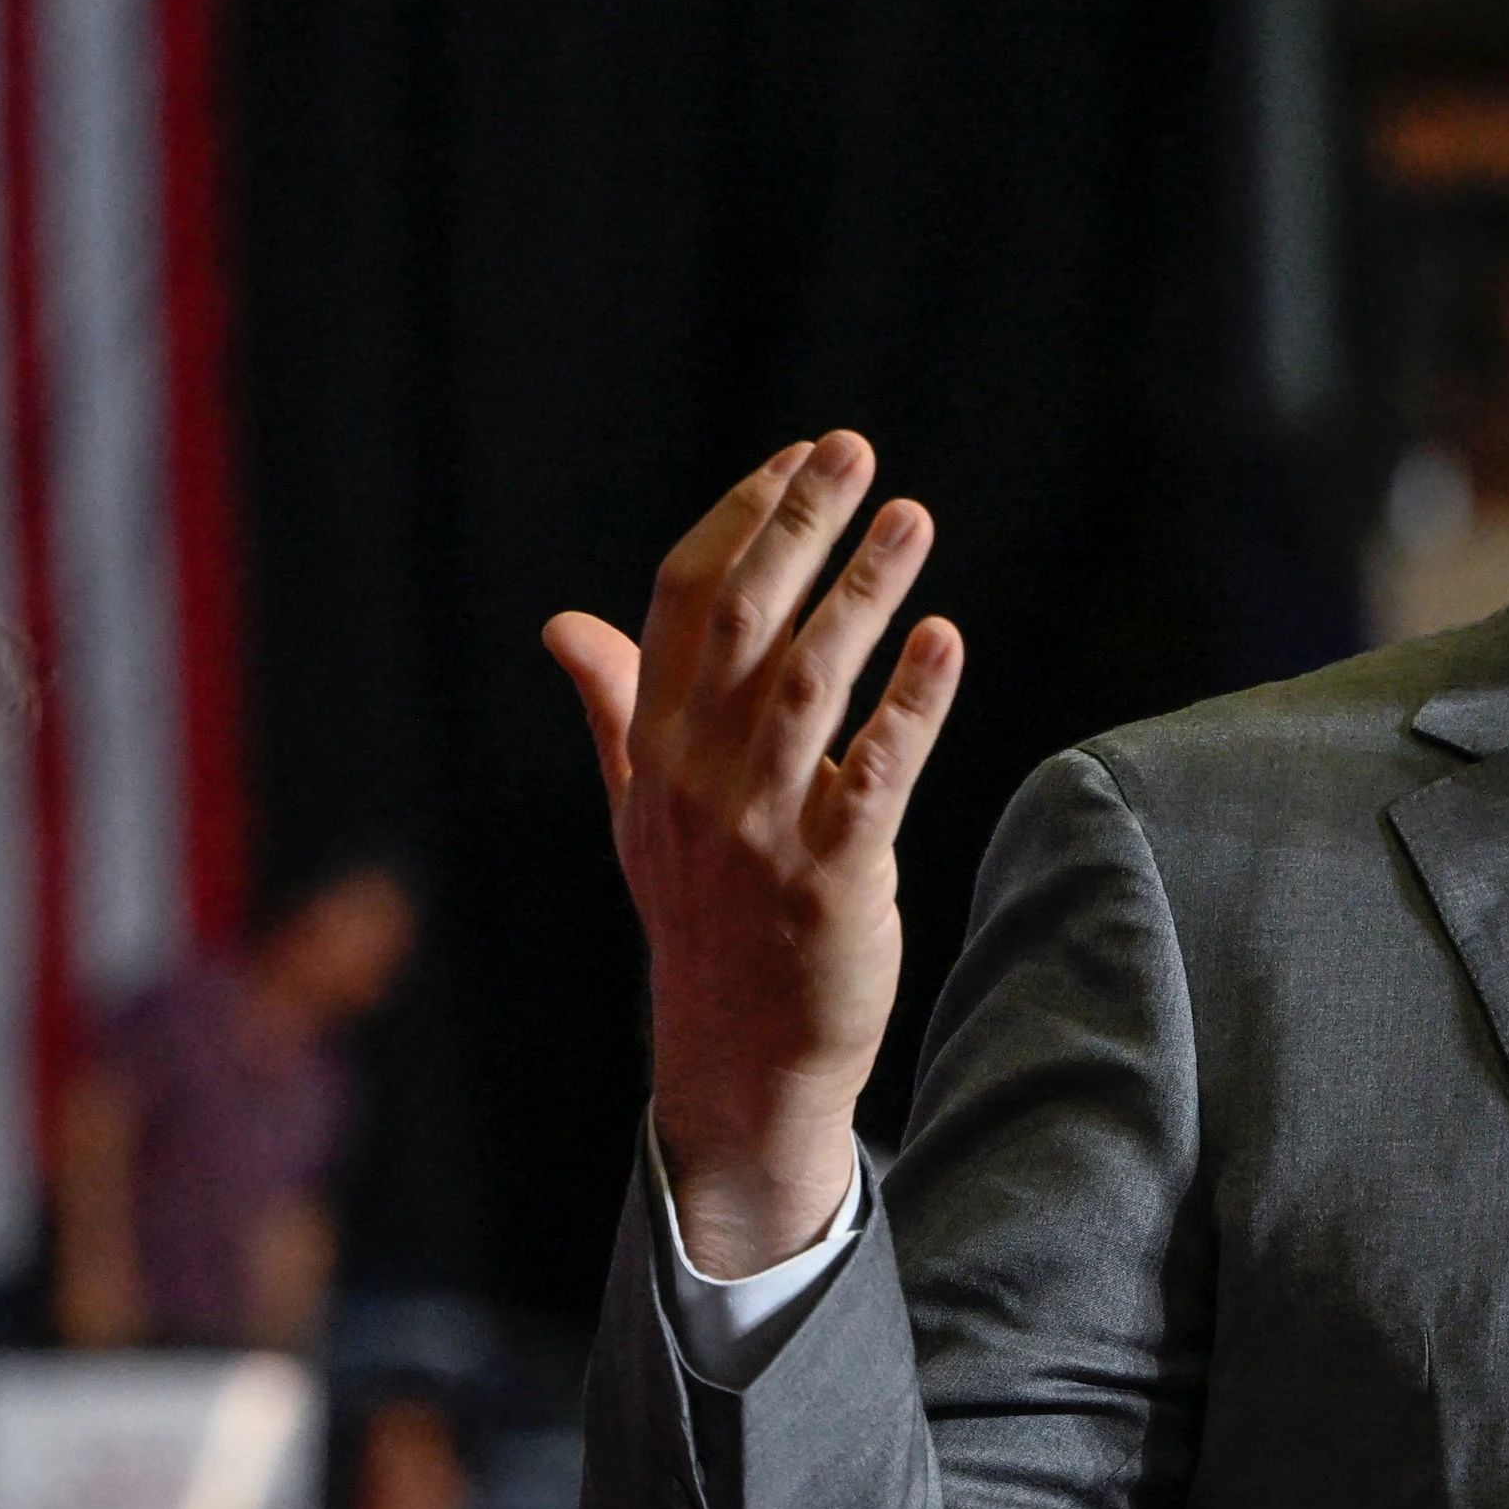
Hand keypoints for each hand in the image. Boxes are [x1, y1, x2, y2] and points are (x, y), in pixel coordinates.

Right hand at [540, 433, 963, 1279]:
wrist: (739, 1059)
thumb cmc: (702, 921)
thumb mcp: (639, 814)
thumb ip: (612, 709)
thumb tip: (563, 623)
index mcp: (653, 751)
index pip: (681, 604)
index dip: (739, 521)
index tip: (796, 456)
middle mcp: (696, 780)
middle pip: (740, 622)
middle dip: (796, 525)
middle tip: (853, 450)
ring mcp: (761, 830)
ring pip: (806, 684)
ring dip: (861, 592)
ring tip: (910, 517)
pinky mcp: (831, 879)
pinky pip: (875, 774)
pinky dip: (911, 704)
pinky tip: (944, 642)